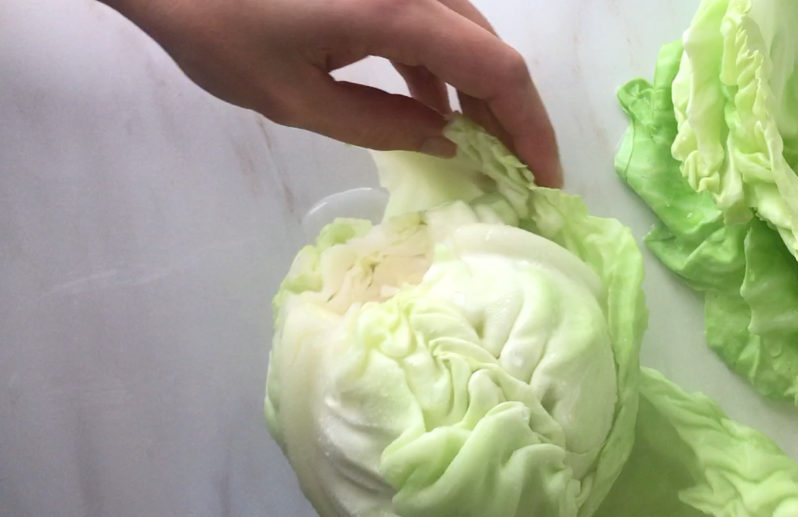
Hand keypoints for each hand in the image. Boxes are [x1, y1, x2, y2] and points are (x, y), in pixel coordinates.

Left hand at [102, 0, 561, 186]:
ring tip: (486, 158)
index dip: (532, 129)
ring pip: (470, 42)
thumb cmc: (218, 28)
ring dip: (483, 99)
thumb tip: (447, 144)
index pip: (500, 72)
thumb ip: (378, 127)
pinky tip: (436, 116)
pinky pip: (437, 30)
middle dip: (516, 120)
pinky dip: (445, 74)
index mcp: (400, 13)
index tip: (544, 182)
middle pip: (495, 54)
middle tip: (522, 179)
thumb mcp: (293, 99)